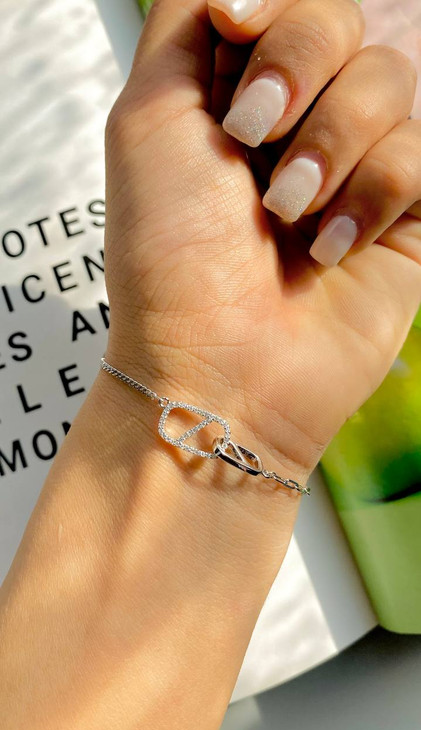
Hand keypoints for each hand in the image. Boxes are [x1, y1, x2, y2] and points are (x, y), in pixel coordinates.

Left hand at [104, 0, 419, 479]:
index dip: (274, 7)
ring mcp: (353, 168)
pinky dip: (370, 197)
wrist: (219, 366)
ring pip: (388, 82)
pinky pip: (419, 154)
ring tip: (288, 215)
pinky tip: (331, 250)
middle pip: (342, 22)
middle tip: (253, 139)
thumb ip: (188, 24)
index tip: (238, 28)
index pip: (285, 3)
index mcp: (236, 94)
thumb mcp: (148, 119)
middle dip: (297, 69)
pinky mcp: (402, 214)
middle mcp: (298, 124)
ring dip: (329, 147)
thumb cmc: (172, 258)